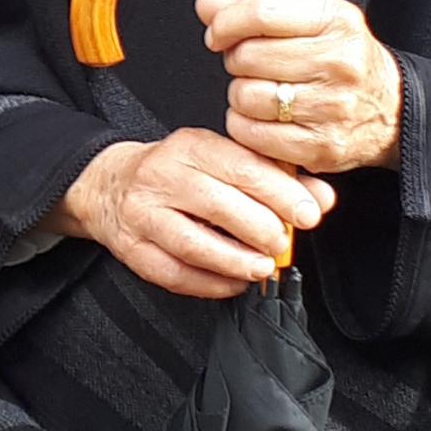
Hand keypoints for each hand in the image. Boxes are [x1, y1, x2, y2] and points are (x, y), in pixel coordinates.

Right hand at [45, 127, 334, 299]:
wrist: (110, 185)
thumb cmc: (178, 173)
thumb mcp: (222, 160)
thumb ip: (273, 177)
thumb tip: (321, 198)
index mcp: (191, 146)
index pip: (243, 168)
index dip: (282, 195)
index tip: (309, 215)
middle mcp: (162, 176)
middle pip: (220, 206)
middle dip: (262, 230)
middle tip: (284, 243)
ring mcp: (143, 214)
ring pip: (195, 244)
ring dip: (237, 261)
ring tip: (263, 267)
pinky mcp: (132, 249)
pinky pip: (175, 274)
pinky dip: (211, 284)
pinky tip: (234, 282)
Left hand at [201, 0, 402, 175]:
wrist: (392, 110)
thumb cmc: (345, 61)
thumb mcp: (313, 21)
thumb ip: (257, 10)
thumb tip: (207, 5)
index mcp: (336, 21)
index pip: (262, 13)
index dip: (226, 22)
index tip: (219, 32)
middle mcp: (338, 62)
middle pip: (248, 56)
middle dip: (237, 60)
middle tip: (251, 65)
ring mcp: (332, 107)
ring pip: (246, 96)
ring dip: (241, 95)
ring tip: (260, 91)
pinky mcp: (321, 146)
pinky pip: (253, 134)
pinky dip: (245, 126)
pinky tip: (261, 118)